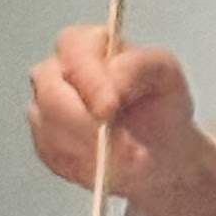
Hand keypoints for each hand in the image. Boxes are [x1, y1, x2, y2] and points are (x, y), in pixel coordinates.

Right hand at [27, 25, 215, 215]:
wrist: (160, 161)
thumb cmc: (165, 116)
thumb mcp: (169, 84)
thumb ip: (142, 74)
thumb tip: (109, 100)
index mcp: (92, 46)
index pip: (74, 46)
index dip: (90, 76)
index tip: (109, 107)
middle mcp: (61, 72)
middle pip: (48, 85)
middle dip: (84, 119)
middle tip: (118, 149)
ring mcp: (47, 109)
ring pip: (46, 123)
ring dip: (83, 148)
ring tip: (123, 162)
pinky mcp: (45, 143)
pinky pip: (49, 153)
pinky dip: (74, 165)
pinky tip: (103, 169)